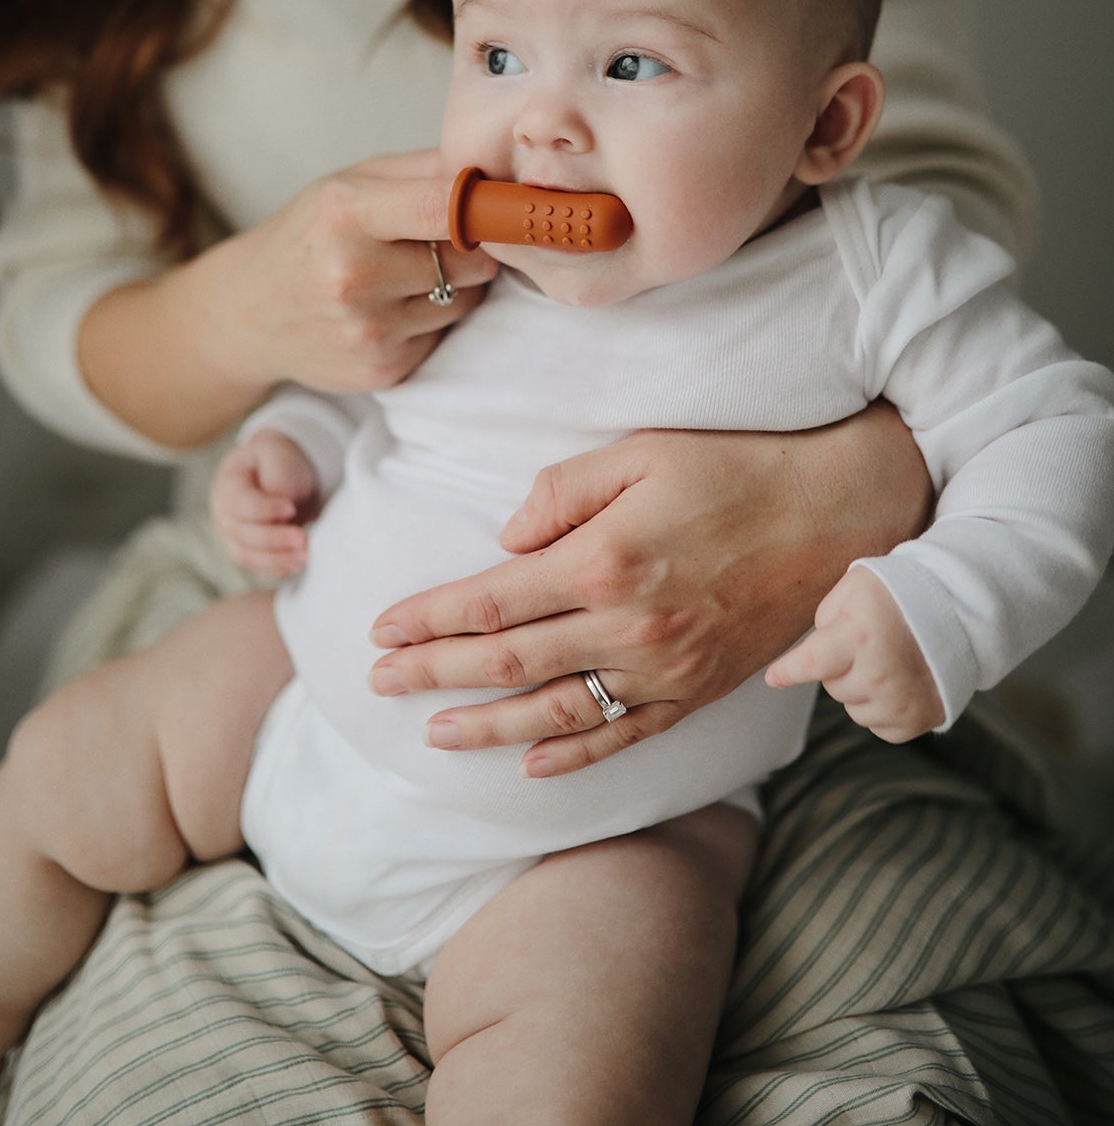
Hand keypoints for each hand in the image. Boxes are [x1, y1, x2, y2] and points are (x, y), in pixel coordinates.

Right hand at [79, 150, 498, 448]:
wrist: (250, 313)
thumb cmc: (311, 235)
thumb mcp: (352, 183)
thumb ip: (426, 169)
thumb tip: (501, 171)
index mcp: (345, 215)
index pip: (447, 207)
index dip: (487, 206)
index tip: (500, 205)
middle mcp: (352, 277)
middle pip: (472, 259)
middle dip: (472, 247)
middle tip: (439, 241)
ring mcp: (367, 331)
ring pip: (465, 300)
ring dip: (455, 287)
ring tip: (407, 276)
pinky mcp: (382, 371)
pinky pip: (444, 336)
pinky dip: (431, 322)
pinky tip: (391, 311)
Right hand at [211, 428, 320, 577]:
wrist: (278, 471)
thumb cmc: (276, 461)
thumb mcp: (278, 457)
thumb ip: (278, 483)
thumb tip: (282, 519)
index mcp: (227, 484)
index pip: (241, 503)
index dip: (265, 509)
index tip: (291, 507)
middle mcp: (223, 513)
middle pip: (242, 532)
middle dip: (274, 539)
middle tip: (302, 538)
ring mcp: (231, 534)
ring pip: (247, 555)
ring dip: (276, 559)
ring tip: (303, 556)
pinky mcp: (246, 549)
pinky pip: (257, 565)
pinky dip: (276, 568)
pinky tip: (296, 564)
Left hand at [368, 405, 931, 774]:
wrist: (837, 514)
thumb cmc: (736, 469)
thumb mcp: (642, 451)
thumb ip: (563, 492)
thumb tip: (506, 540)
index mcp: (603, 562)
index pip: (491, 601)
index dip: (430, 619)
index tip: (383, 629)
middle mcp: (627, 628)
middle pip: (507, 662)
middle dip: (433, 673)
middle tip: (378, 682)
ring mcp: (663, 670)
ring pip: (554, 712)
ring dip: (484, 726)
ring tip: (433, 733)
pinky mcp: (696, 692)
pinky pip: (623, 736)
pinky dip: (572, 756)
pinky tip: (530, 765)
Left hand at [765, 565, 944, 740]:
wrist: (959, 611)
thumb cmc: (901, 593)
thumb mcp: (856, 586)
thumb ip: (825, 617)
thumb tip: (812, 651)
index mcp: (858, 637)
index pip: (810, 663)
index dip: (788, 672)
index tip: (773, 678)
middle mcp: (878, 676)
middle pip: (833, 686)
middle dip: (841, 667)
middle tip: (867, 642)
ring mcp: (899, 703)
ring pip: (854, 709)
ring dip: (862, 689)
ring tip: (887, 659)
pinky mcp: (917, 721)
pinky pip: (879, 726)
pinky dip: (883, 708)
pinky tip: (900, 681)